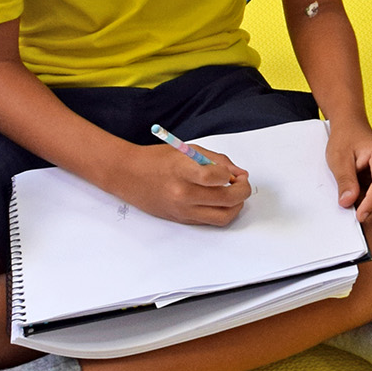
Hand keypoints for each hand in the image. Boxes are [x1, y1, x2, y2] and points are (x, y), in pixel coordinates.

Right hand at [108, 142, 250, 226]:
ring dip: (236, 206)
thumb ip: (215, 160)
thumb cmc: (156, 159)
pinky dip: (221, 212)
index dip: (232, 175)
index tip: (233, 172)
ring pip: (223, 216)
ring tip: (234, 194)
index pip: (216, 177)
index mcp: (183, 171)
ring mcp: (182, 209)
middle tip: (243, 183)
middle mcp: (183, 193)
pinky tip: (220, 200)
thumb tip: (238, 174)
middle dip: (243, 191)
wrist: (128, 175)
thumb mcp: (187, 150)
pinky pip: (210, 221)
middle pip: (226, 199)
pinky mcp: (182, 219)